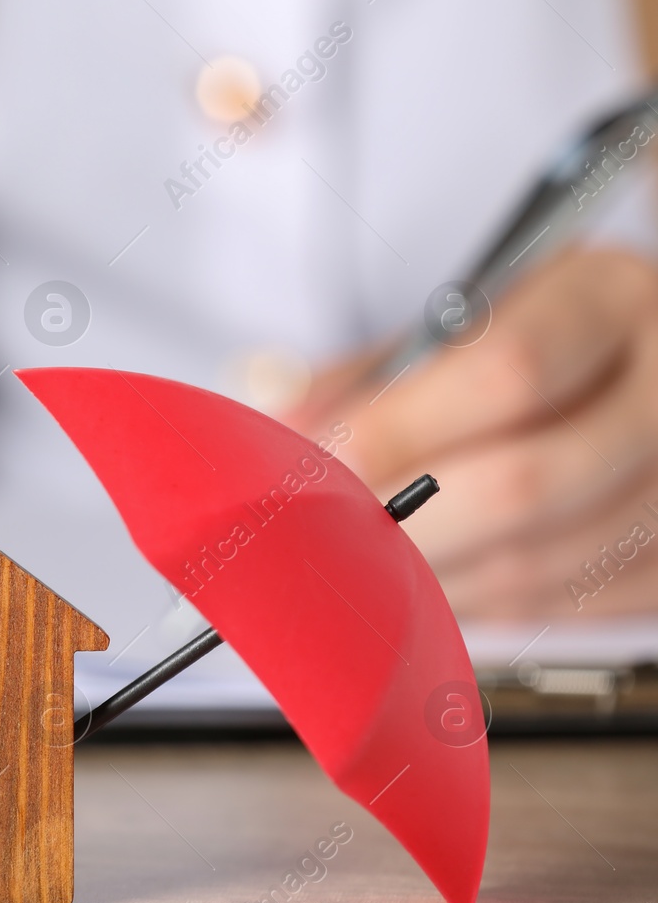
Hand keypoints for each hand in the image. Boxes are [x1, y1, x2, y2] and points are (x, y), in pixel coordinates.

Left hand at [288, 247, 657, 617]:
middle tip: (324, 534)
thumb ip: (369, 373)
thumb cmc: (536, 336)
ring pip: (541, 562)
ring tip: (359, 563)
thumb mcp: (463, 320)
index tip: (323, 462)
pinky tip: (428, 581)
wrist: (639, 359)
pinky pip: (564, 606)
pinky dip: (479, 603)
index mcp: (612, 297)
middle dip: (401, 525)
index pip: (507, 373)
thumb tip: (281, 420)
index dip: (401, 429)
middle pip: (523, 485)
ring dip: (427, 576)